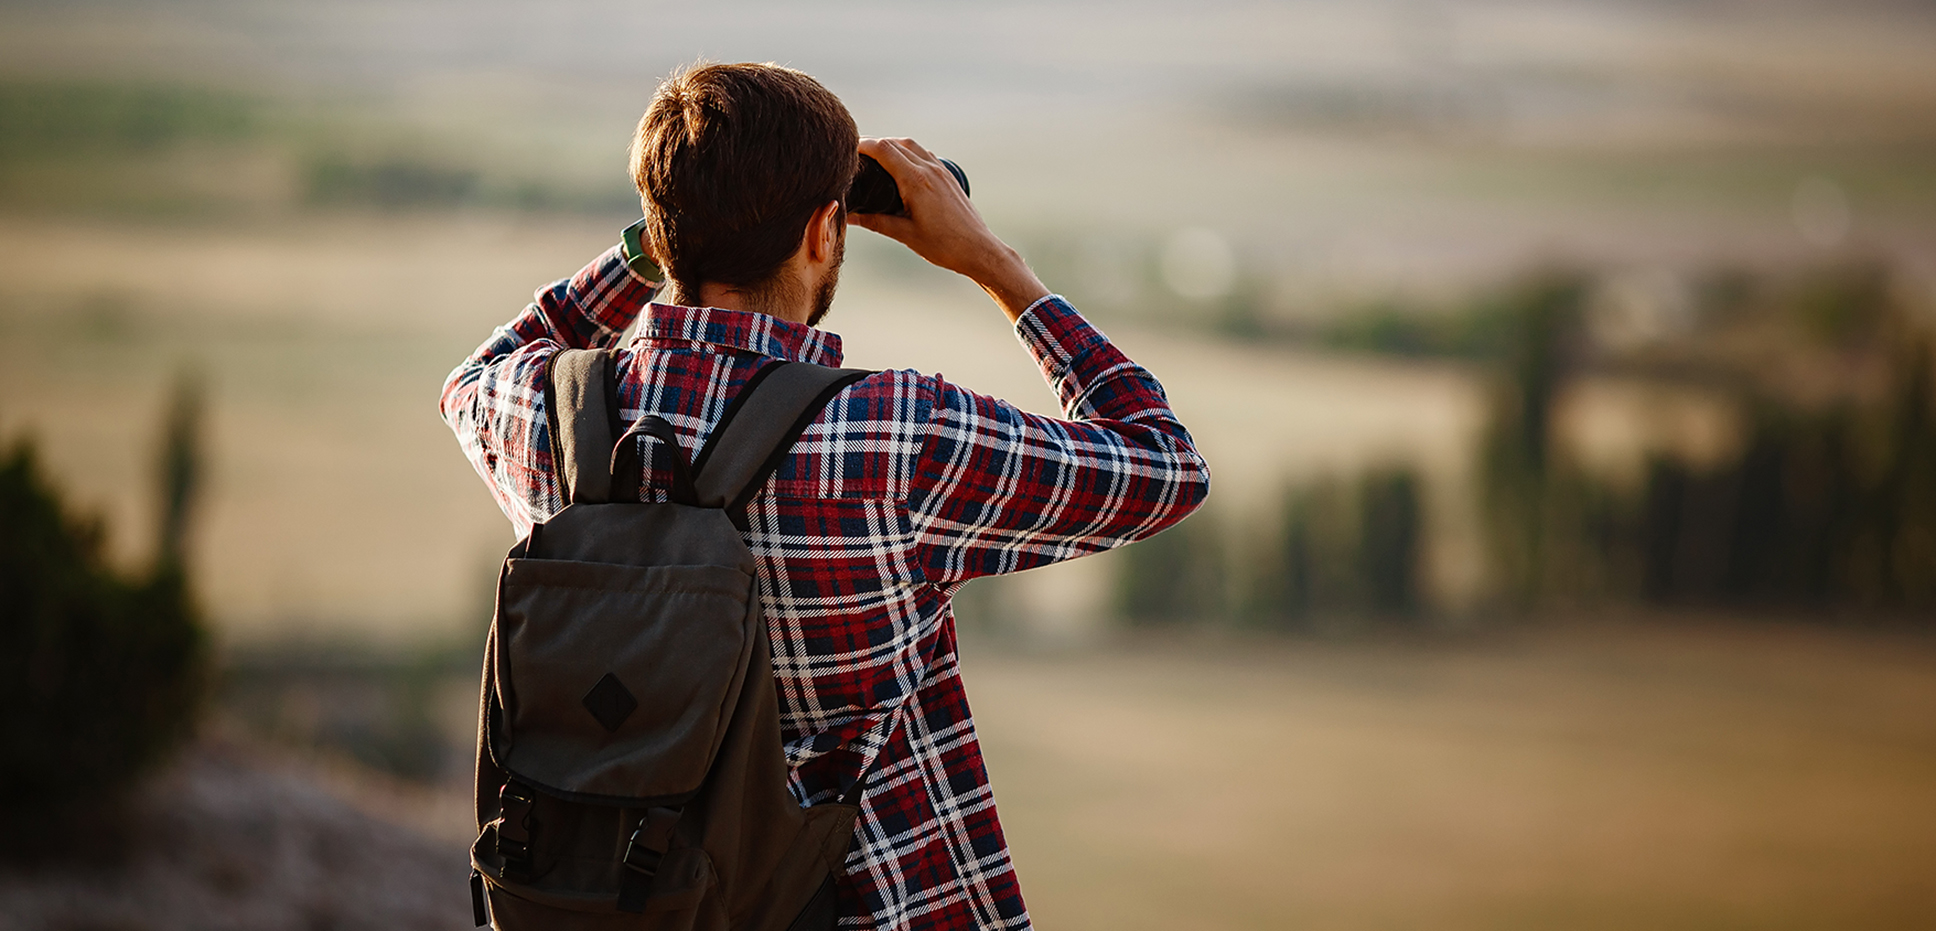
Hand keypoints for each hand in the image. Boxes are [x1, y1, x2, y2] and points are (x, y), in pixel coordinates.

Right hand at [851, 137, 1049, 322]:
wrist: (979, 250)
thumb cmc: (944, 246)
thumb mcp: (904, 234)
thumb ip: (874, 221)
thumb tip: (848, 215)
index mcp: (916, 181)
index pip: (883, 149)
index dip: (862, 145)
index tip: (847, 151)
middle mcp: (929, 169)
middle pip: (895, 143)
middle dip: (873, 144)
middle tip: (855, 156)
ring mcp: (941, 171)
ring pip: (911, 145)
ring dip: (891, 145)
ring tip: (875, 158)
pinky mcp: (948, 176)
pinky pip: (924, 154)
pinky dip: (908, 152)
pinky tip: (901, 166)